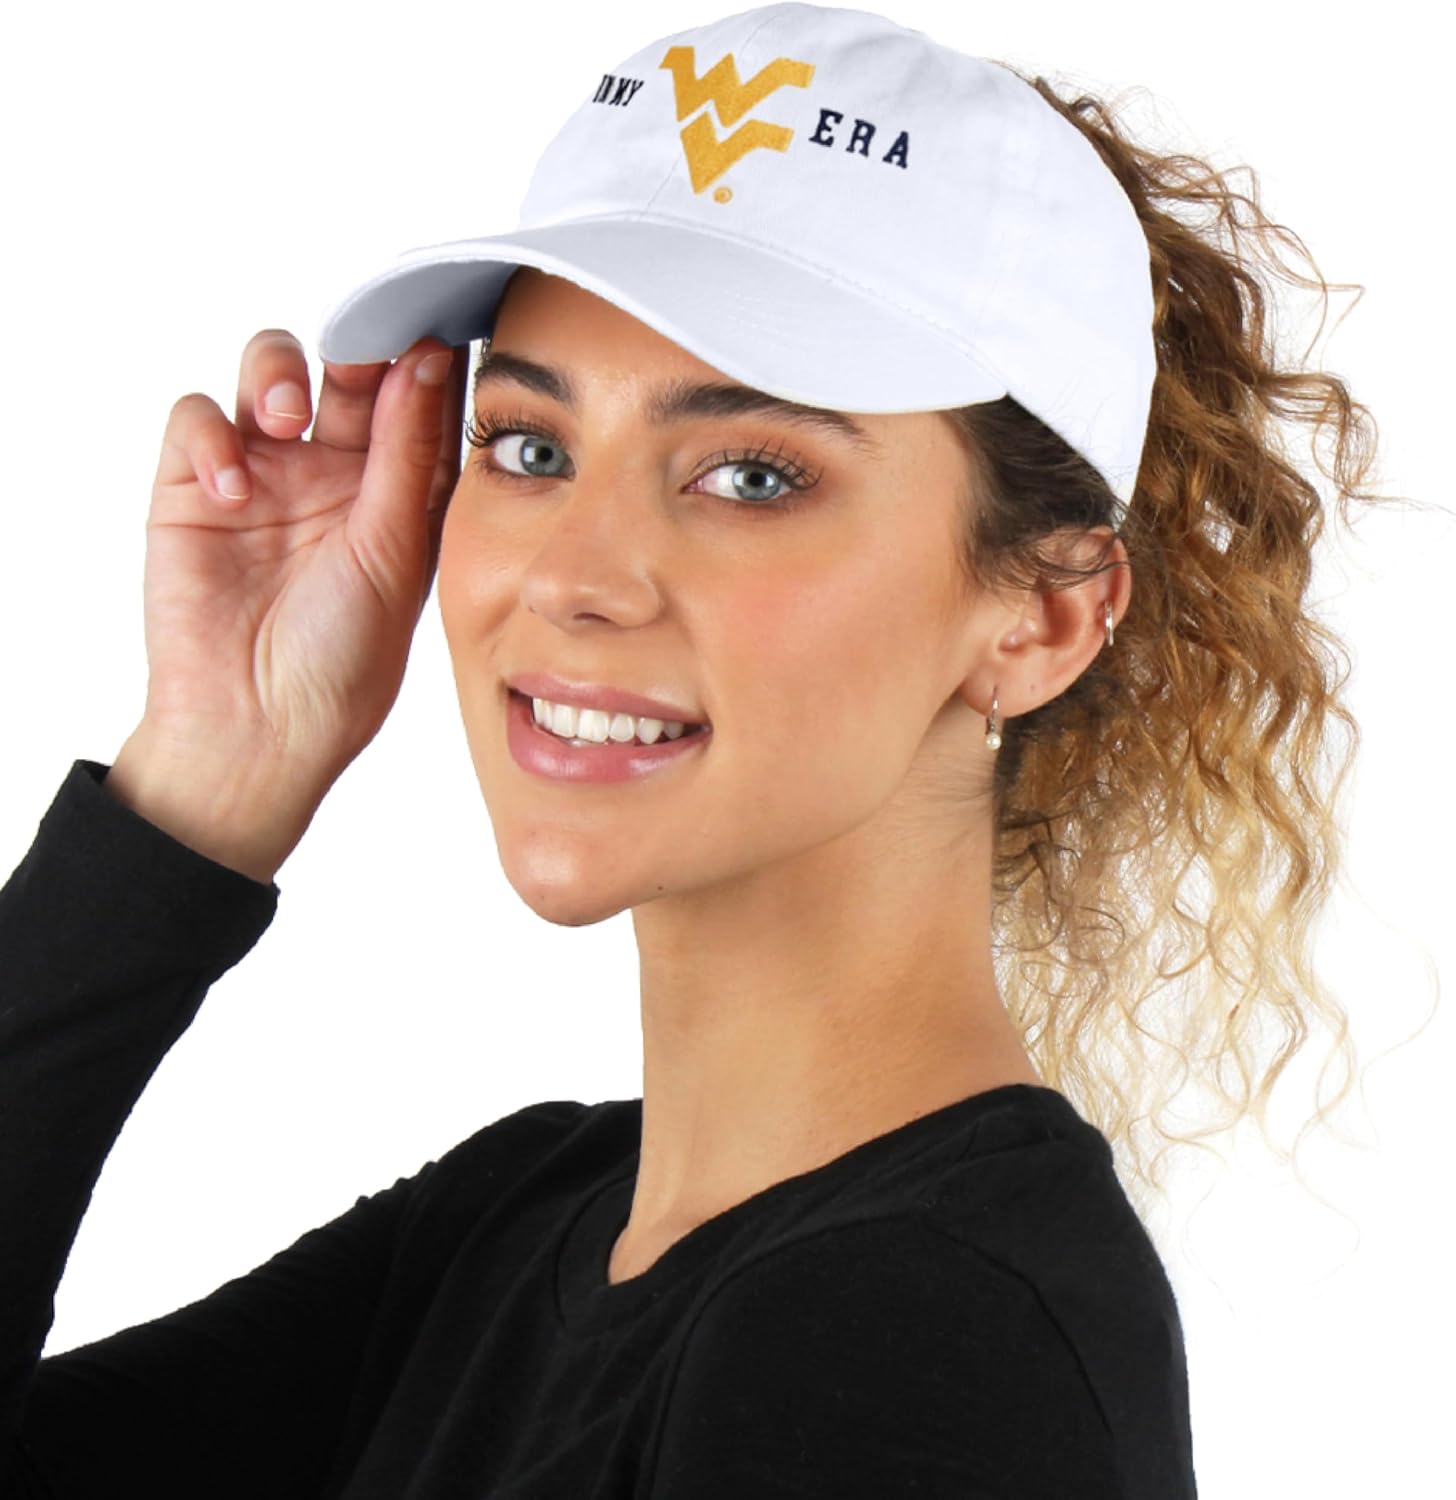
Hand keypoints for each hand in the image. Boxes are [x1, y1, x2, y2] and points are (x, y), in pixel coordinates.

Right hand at [135, 326, 468, 786]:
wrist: (259, 728)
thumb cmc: (342, 660)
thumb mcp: (393, 550)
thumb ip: (406, 452)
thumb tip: (427, 357)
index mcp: (395, 492)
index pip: (413, 403)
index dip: (423, 361)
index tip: (434, 326)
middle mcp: (332, 475)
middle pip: (345, 372)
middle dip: (353, 349)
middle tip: (360, 351)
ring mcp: (263, 477)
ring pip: (269, 371)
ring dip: (279, 371)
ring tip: (289, 413)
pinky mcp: (193, 488)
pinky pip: (197, 417)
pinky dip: (212, 434)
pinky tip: (232, 486)